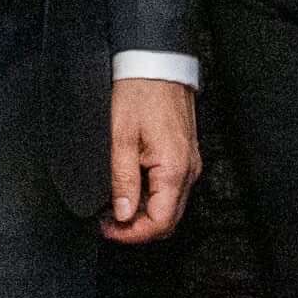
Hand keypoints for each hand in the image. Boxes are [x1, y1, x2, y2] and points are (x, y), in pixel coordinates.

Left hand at [105, 78, 198, 243]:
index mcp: (174, 170)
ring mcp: (189, 164)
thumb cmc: (140, 93)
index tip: (108, 230)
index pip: (160, 222)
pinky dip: (151, 196)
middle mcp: (188, 171)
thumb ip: (122, 180)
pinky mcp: (185, 156)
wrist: (156, 63)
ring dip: (143, 212)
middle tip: (107, 222)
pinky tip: (129, 188)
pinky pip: (171, 188)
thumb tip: (122, 214)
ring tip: (114, 206)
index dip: (132, 234)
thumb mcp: (121, 138)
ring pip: (170, 205)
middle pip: (168, 219)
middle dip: (137, 227)